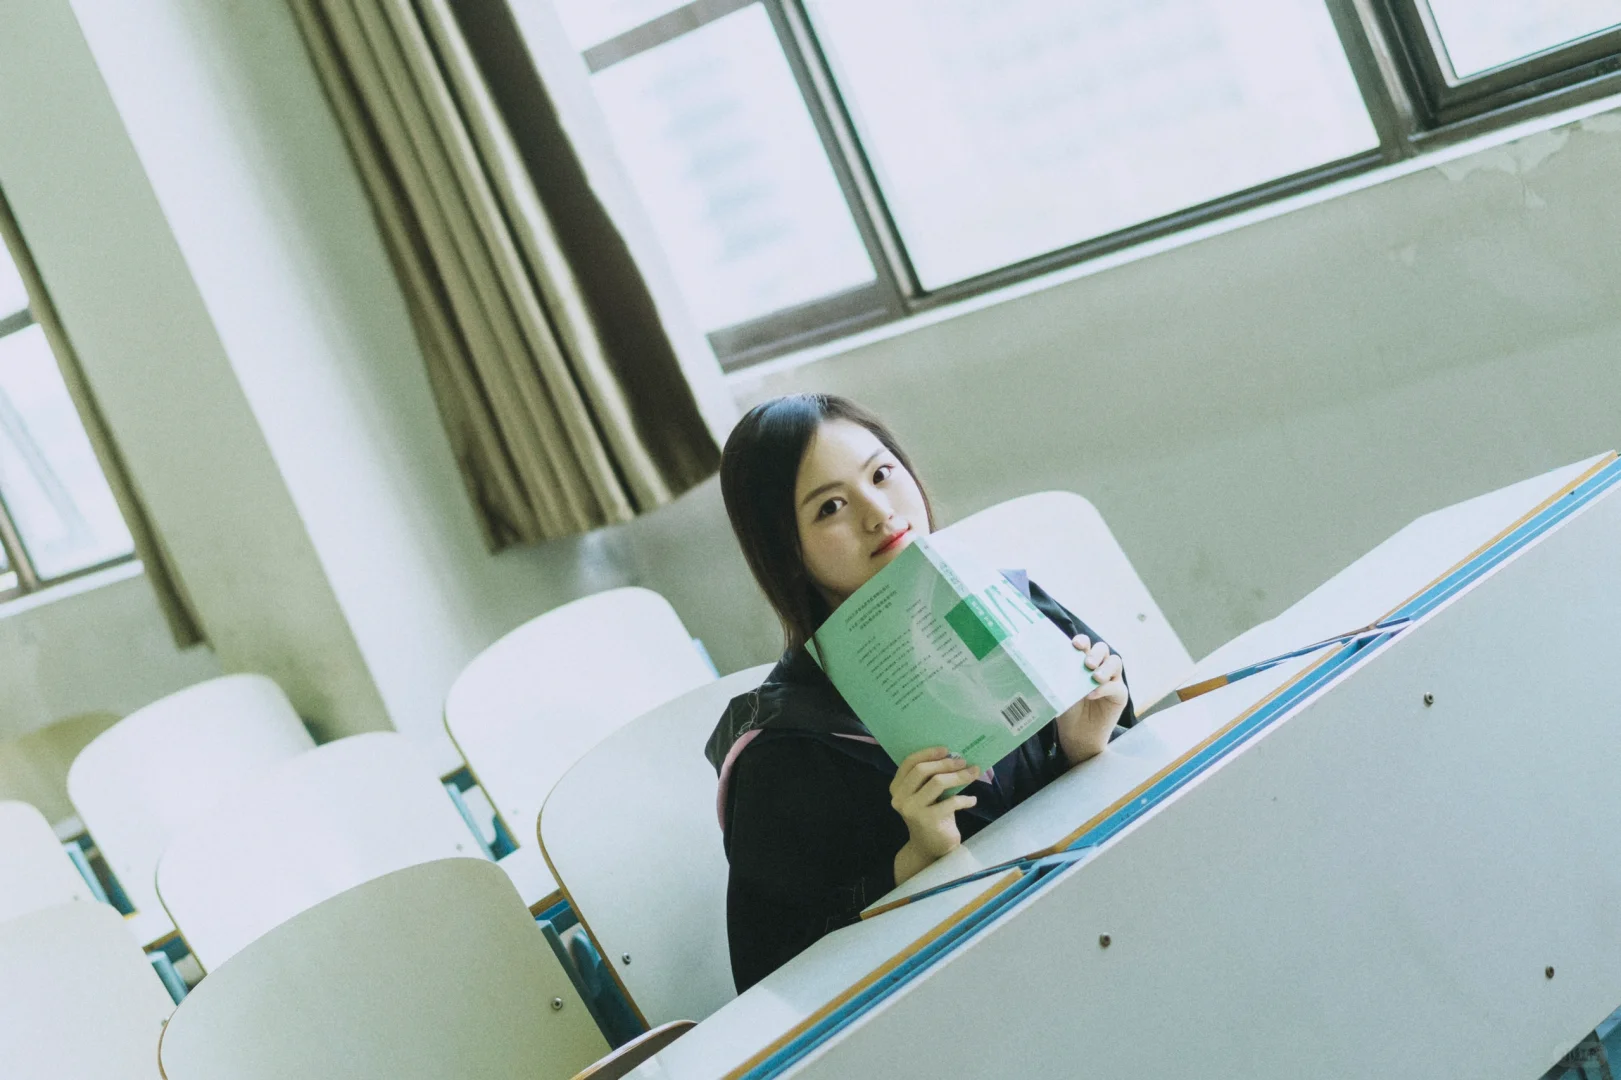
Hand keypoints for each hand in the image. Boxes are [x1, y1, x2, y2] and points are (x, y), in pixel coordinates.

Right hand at [890, 747, 978, 884]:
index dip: (928, 753)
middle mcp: (900, 798)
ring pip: (937, 782)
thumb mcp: (926, 795)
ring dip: (959, 776)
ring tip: (973, 773)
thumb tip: (955, 756)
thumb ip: (931, 778)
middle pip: (922, 770)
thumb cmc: (931, 816)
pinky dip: (965, 799)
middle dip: (946, 763)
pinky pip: (950, 802)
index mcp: (897, 788)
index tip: (947, 749)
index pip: (909, 763)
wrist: (930, 848)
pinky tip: (972, 800)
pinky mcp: (927, 821)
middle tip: (963, 761)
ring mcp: (912, 810)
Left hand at [1056, 635, 1127, 764]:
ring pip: (1115, 662)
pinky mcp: (1119, 694)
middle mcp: (1099, 667)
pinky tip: (1093, 694)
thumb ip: (1061, 678)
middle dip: (1095, 653)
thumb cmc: (1067, 710)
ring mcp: (1111, 679)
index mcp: (1082, 662)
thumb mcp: (1061, 691)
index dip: (1082, 641)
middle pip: (1103, 649)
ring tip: (1094, 677)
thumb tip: (1050, 665)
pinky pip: (1117, 686)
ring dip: (1105, 667)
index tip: (1075, 645)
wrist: (1077, 735)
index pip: (1085, 645)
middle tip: (1087, 663)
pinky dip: (1105, 688)